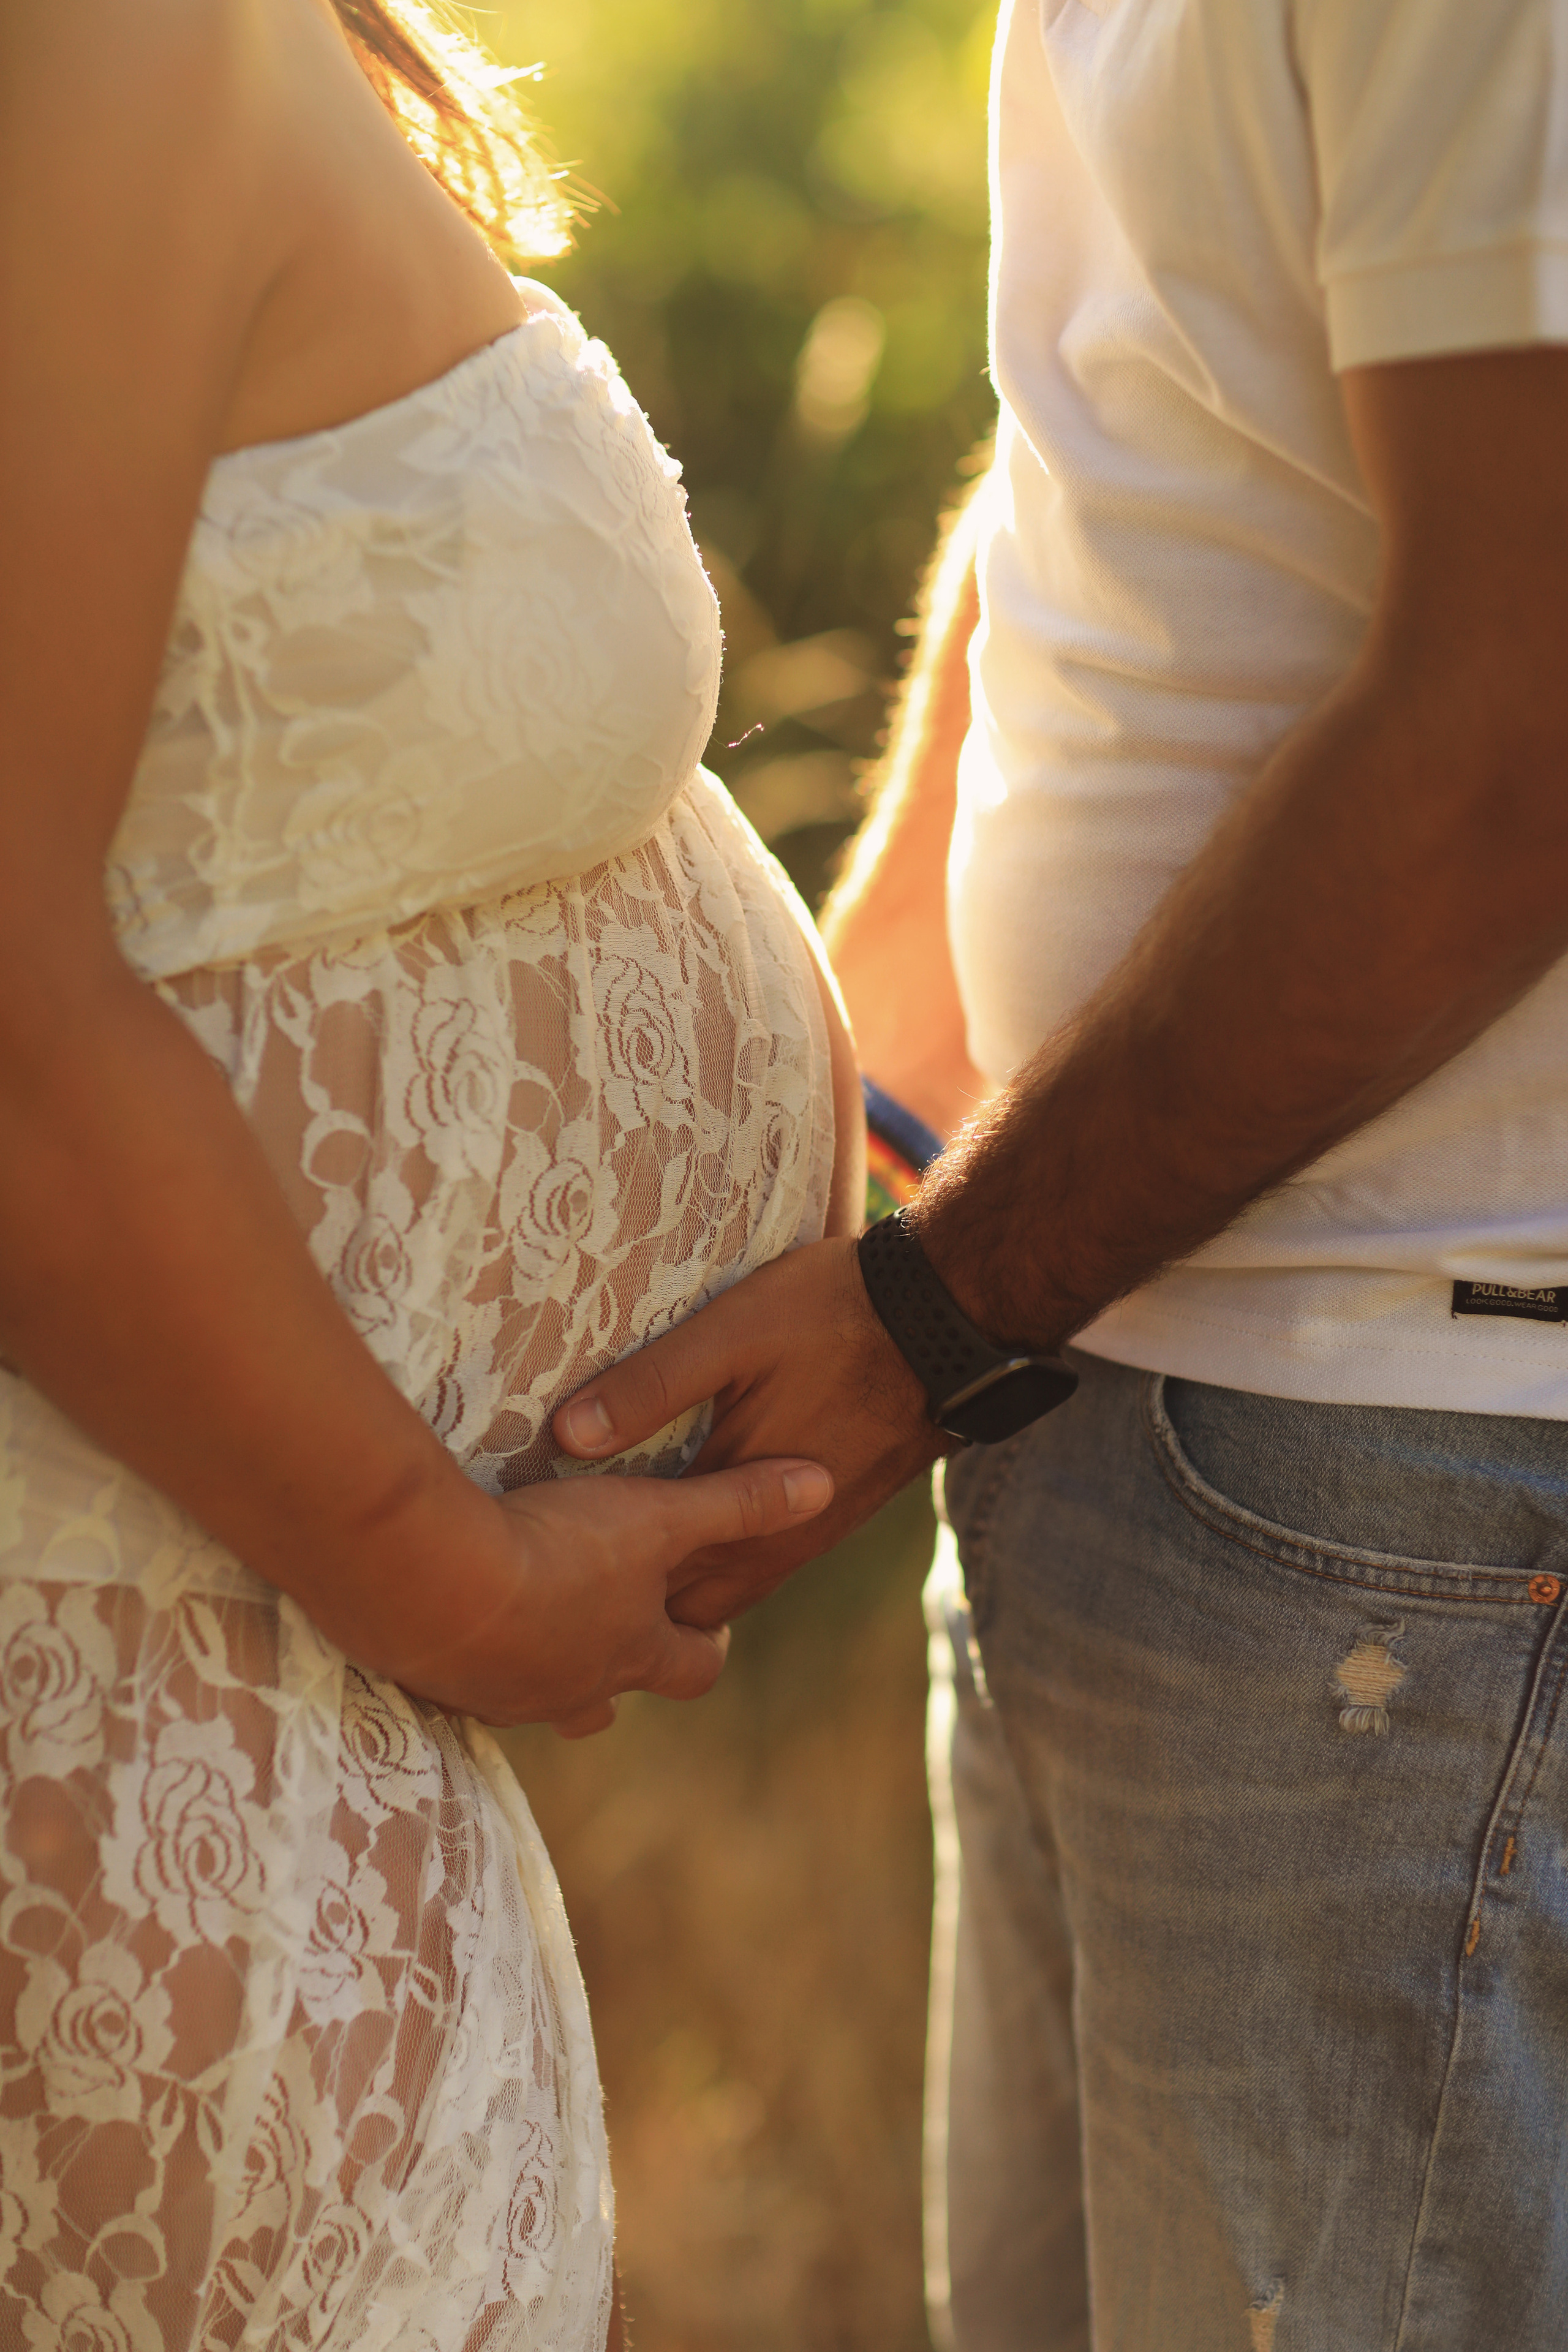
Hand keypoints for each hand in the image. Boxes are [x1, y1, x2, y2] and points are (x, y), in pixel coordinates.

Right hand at [375, 1453, 834, 1735]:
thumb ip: (738, 1505)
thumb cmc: (560, 1552)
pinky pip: (459, 1680)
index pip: (693, 1669)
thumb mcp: (658, 1518)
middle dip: (616, 1667)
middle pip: (606, 1702)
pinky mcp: (436, 1684)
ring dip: (536, 1663)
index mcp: (632, 1655)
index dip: (707, 1645)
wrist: (431, 1584)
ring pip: (531, 1694)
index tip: (709, 1623)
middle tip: (609, 1626)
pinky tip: (446, 1612)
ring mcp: (501, 1696)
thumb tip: (825, 1487)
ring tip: (524, 1619)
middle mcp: (571, 1690)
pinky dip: (464, 1653)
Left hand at [551, 1239, 943, 1628]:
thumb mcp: (731, 1334)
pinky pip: (768, 1566)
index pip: (652, 1575)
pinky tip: (697, 1539)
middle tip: (573, 1594)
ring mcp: (816, 1531)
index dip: (598, 1584)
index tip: (547, 1575)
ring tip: (624, 1576)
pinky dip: (724, 1566)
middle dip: (637, 1606)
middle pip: (692, 1604)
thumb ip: (650, 1387)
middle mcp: (781, 1537)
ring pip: (733, 1591)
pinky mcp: (840, 1515)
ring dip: (683, 1589)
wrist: (950, 1320)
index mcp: (741, 1501)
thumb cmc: (833, 1315)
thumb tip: (567, 1437)